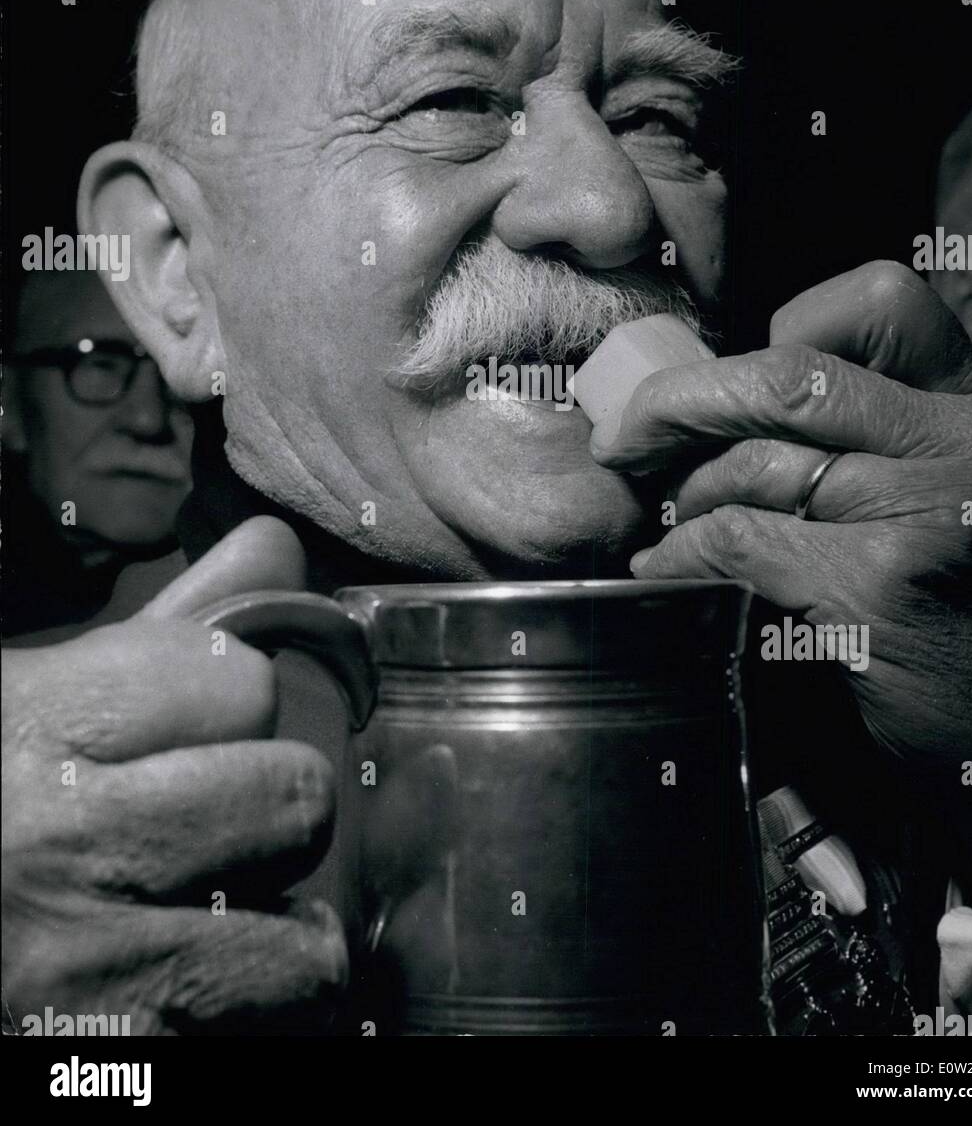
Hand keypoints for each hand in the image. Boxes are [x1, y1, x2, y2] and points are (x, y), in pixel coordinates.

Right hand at [2, 518, 347, 1034]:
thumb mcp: (30, 700)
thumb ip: (165, 627)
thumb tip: (277, 545)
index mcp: (35, 726)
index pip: (243, 680)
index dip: (227, 703)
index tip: (185, 727)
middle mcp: (60, 843)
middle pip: (290, 797)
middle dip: (265, 812)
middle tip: (208, 830)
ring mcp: (87, 972)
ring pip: (304, 947)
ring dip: (278, 939)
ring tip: (220, 924)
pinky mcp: (110, 1062)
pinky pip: (266, 1037)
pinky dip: (249, 1021)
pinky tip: (195, 994)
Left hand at [592, 262, 971, 888]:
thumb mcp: (956, 489)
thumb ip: (875, 435)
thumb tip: (726, 399)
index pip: (881, 302)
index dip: (791, 326)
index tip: (736, 377)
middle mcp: (966, 445)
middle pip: (787, 378)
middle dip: (678, 402)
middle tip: (627, 435)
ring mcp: (928, 512)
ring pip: (753, 465)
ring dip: (684, 497)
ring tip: (669, 522)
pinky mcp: (879, 586)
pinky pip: (738, 540)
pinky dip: (683, 556)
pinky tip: (666, 570)